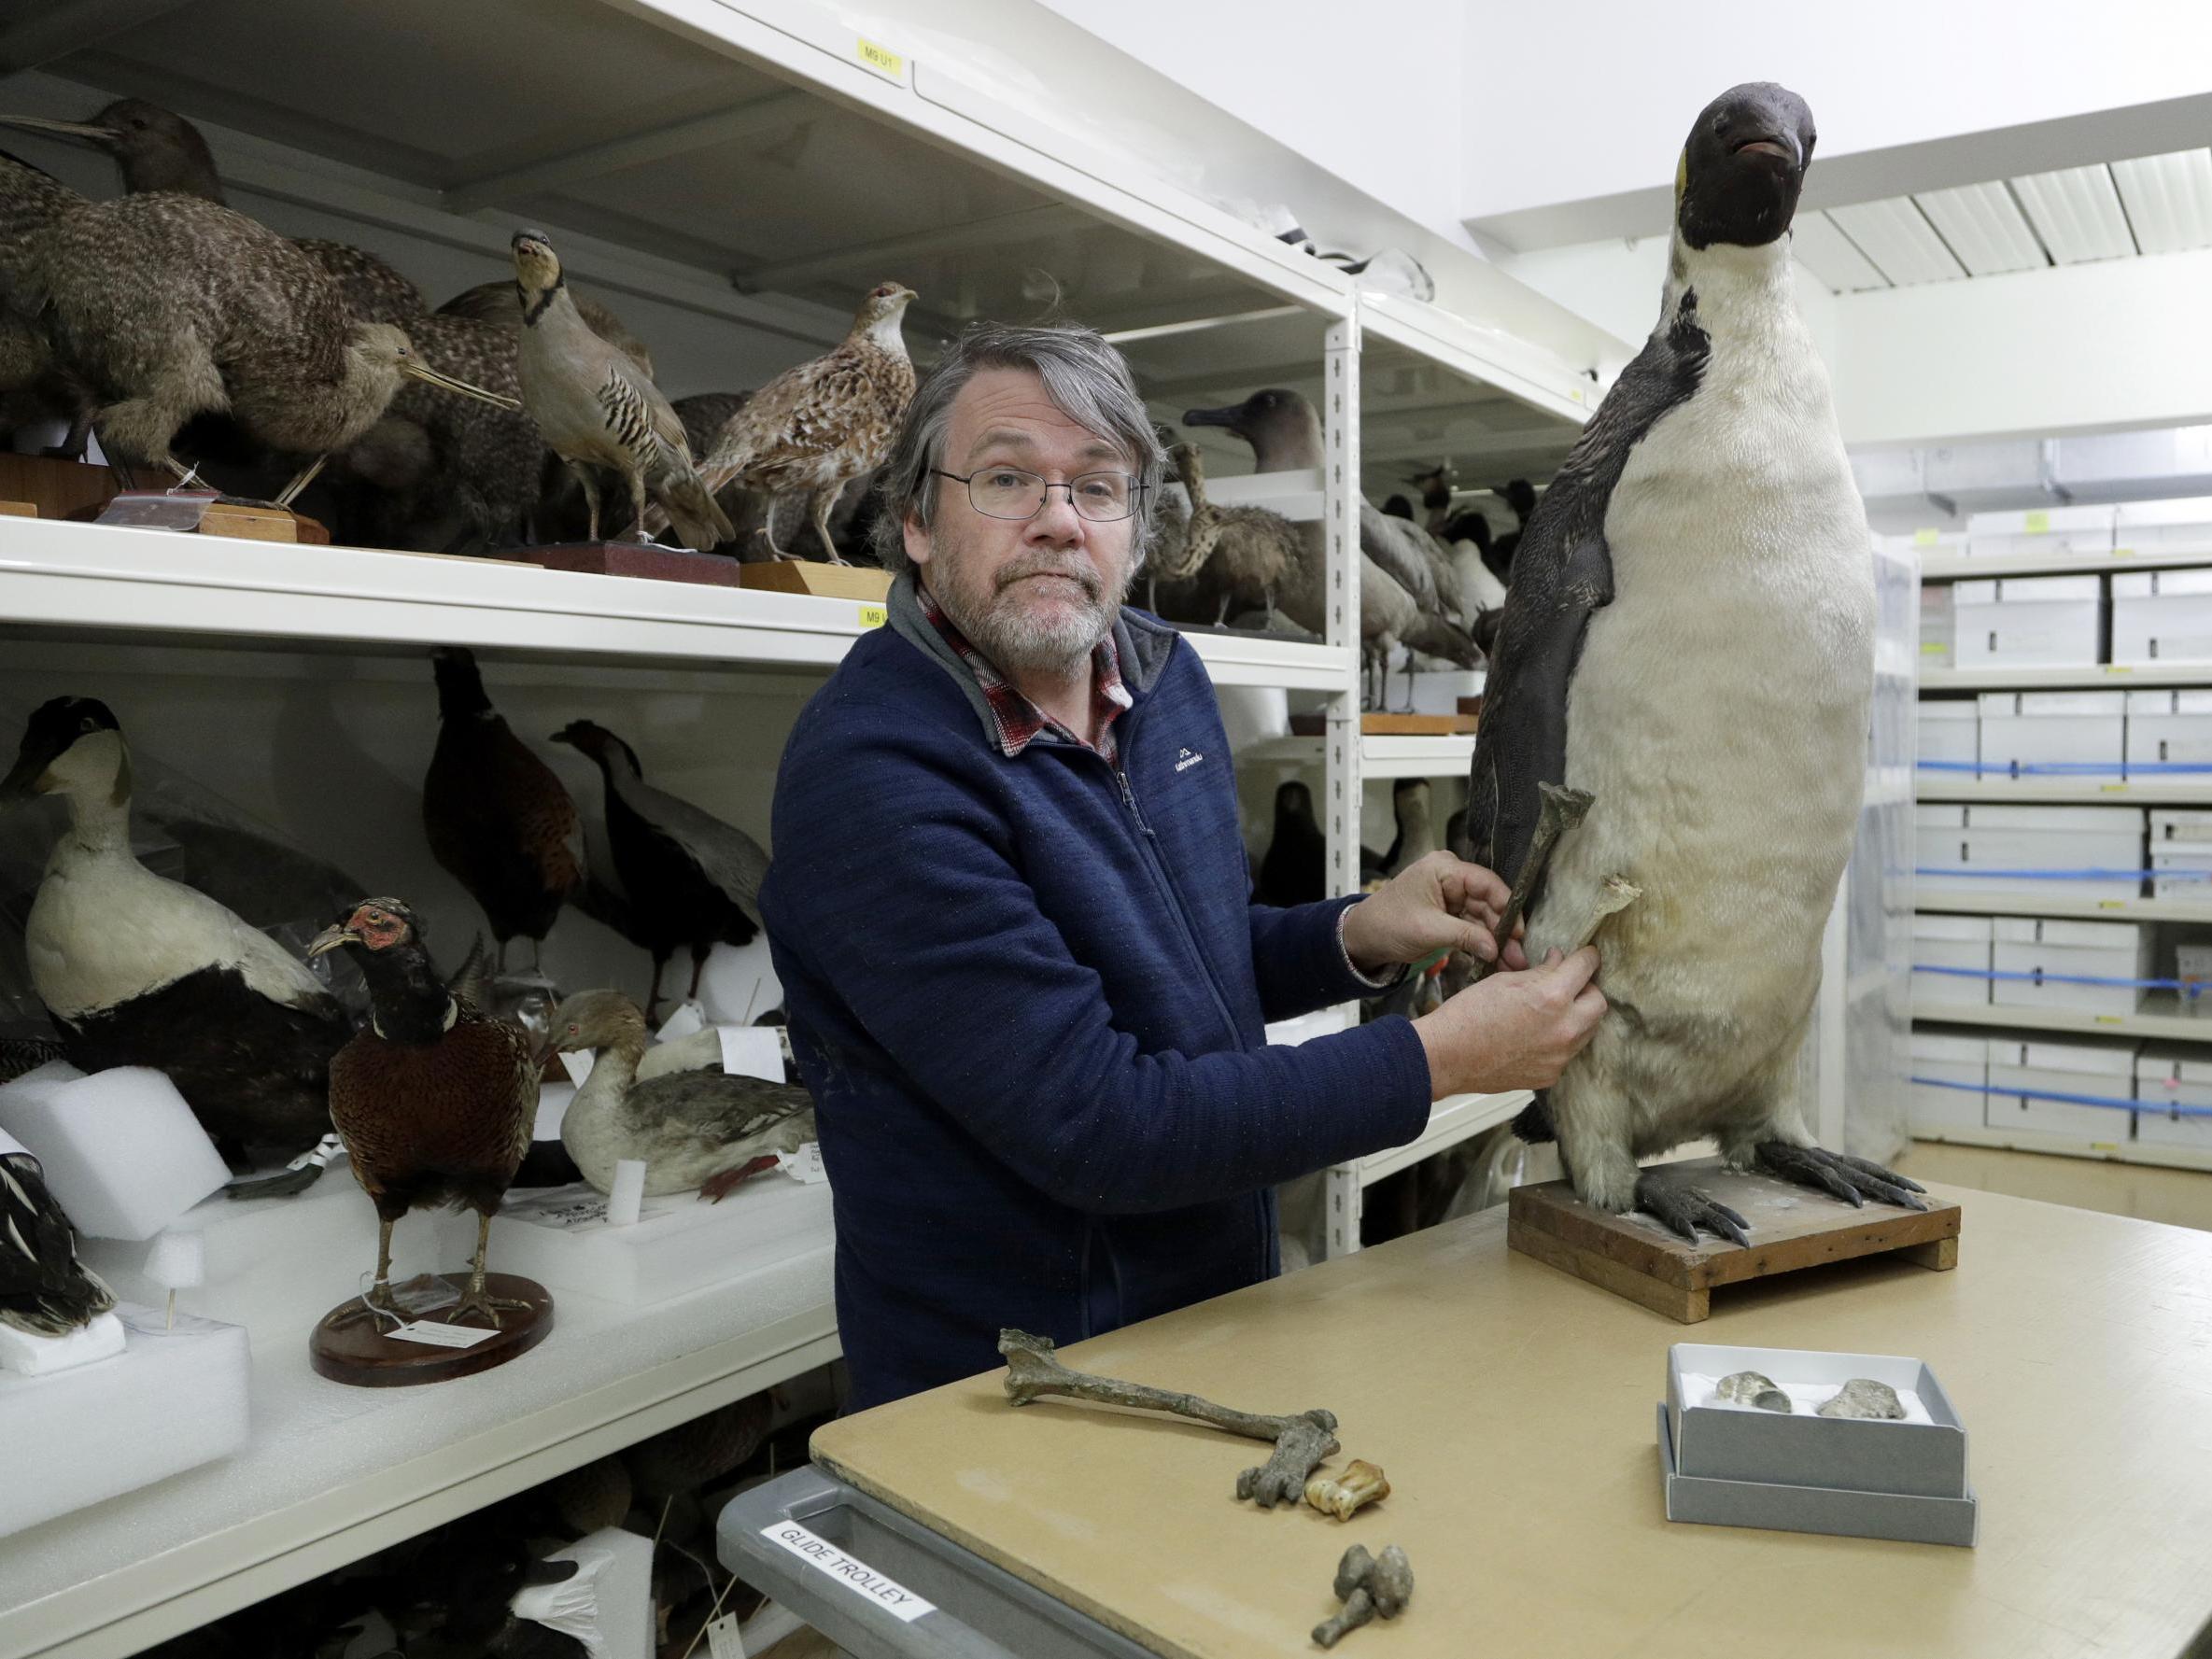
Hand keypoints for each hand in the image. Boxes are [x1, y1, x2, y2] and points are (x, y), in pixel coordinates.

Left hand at [1340, 850, 1527, 975]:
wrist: (1364, 938)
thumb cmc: (1387, 924)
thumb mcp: (1428, 930)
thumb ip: (1466, 936)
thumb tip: (1496, 948)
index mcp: (1444, 869)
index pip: (1485, 883)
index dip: (1506, 906)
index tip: (1519, 930)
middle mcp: (1451, 878)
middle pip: (1488, 901)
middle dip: (1504, 930)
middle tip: (1519, 955)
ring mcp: (1451, 895)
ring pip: (1483, 917)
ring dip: (1497, 940)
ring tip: (1512, 963)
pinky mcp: (1450, 913)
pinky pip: (1473, 926)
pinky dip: (1484, 943)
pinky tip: (1498, 959)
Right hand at [1413, 947, 1606, 1096]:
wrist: (1446, 1057)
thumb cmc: (1468, 1016)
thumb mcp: (1505, 981)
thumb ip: (1540, 972)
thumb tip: (1559, 962)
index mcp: (1552, 998)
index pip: (1586, 968)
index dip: (1587, 957)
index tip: (1586, 955)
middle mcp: (1564, 1029)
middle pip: (1599, 1003)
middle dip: (1588, 989)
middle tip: (1570, 983)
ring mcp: (1559, 1057)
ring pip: (1588, 1030)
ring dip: (1577, 1015)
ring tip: (1552, 1010)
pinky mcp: (1550, 1075)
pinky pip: (1568, 1052)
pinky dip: (1560, 1040)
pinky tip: (1537, 1034)